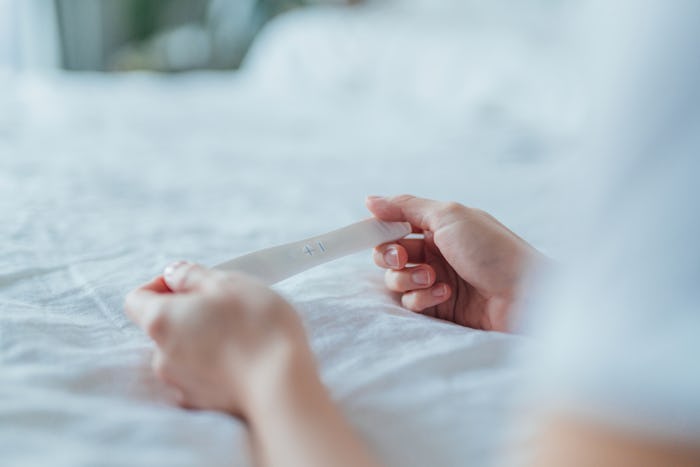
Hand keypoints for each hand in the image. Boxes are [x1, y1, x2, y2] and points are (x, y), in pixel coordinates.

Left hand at [124, 262, 312, 417]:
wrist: (282, 384)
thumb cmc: (257, 326)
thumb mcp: (228, 283)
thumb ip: (192, 275)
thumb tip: (174, 275)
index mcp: (161, 320)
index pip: (137, 298)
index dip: (161, 285)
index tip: (191, 282)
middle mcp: (160, 355)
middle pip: (164, 325)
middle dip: (191, 312)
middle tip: (228, 307)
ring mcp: (179, 382)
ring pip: (184, 351)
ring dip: (204, 338)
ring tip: (241, 334)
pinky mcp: (201, 402)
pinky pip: (201, 375)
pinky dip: (216, 364)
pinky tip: (243, 358)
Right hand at [367, 195, 542, 331]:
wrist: (525, 295)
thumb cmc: (493, 250)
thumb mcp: (449, 216)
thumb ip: (406, 207)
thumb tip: (370, 199)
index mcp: (438, 225)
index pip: (395, 224)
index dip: (379, 229)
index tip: (368, 233)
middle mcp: (435, 251)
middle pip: (389, 253)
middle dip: (390, 255)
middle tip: (403, 258)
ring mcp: (437, 280)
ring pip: (397, 279)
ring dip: (408, 278)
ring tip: (433, 278)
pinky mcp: (440, 308)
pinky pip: (412, 302)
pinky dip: (423, 297)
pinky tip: (446, 293)